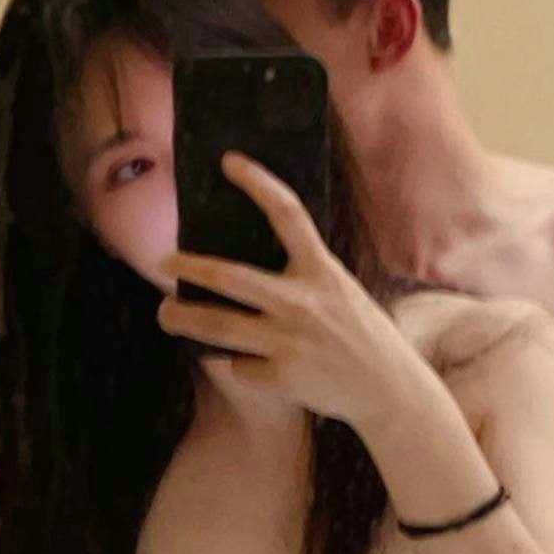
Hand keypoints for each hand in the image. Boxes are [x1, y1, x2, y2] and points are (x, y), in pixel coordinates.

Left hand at [158, 152, 419, 425]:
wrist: (390, 391)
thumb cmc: (364, 338)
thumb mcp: (341, 294)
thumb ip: (303, 282)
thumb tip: (243, 278)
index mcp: (323, 272)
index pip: (288, 214)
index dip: (258, 183)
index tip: (230, 162)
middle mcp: (303, 302)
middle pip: (229, 276)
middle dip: (189, 266)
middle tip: (162, 260)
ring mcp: (289, 341)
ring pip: (217, 326)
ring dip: (182, 318)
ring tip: (165, 313)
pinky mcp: (281, 376)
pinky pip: (240, 365)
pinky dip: (240, 364)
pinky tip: (253, 364)